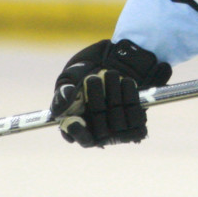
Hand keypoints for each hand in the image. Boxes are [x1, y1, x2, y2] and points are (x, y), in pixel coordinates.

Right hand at [50, 39, 171, 146]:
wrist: (112, 57)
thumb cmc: (85, 71)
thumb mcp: (68, 79)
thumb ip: (61, 95)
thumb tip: (60, 111)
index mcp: (79, 126)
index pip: (80, 139)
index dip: (78, 133)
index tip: (76, 121)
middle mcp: (99, 132)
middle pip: (100, 130)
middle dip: (95, 100)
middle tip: (91, 78)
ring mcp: (119, 128)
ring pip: (118, 122)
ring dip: (113, 93)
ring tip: (109, 73)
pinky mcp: (137, 119)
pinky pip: (136, 115)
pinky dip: (130, 93)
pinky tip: (124, 80)